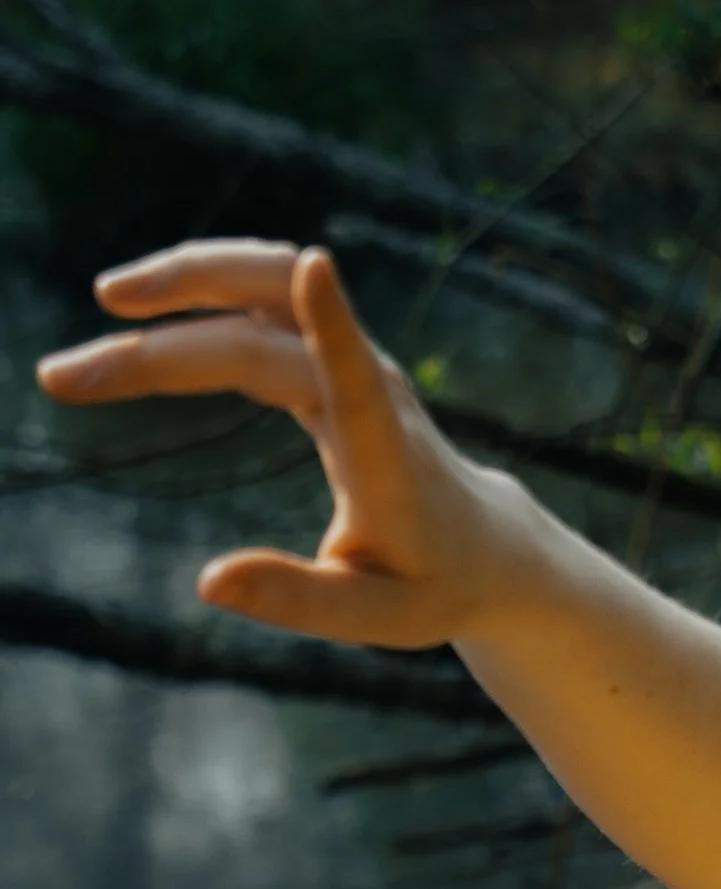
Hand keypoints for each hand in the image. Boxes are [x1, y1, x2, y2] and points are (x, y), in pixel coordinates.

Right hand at [37, 240, 534, 651]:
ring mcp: (355, 358)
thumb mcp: (378, 619)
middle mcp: (375, 388)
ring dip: (188, 281)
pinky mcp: (336, 351)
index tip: (317, 268)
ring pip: (270, 285)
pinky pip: (266, 295)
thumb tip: (209, 582)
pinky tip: (144, 308)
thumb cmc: (431, 587)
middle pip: (266, 331)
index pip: (359, 380)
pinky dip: (206, 290)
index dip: (337, 326)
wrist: (485, 545)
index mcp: (386, 455)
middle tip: (67, 375)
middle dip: (163, 345)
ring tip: (107, 301)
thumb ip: (300, 602)